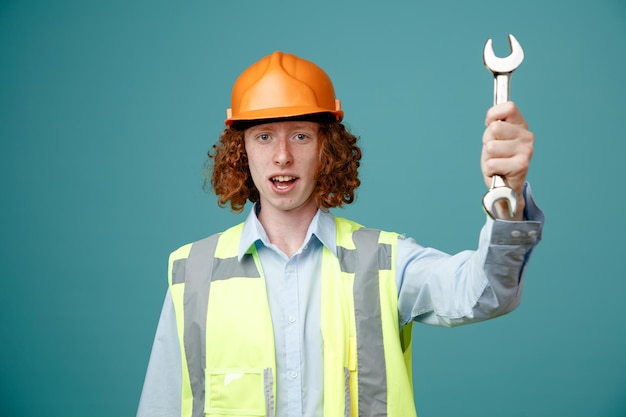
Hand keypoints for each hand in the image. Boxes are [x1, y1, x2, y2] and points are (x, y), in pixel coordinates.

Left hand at [481, 102, 533, 219]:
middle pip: (494, 128)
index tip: (490, 125)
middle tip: (495, 152)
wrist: (505, 186)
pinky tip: (498, 172)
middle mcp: (527, 136)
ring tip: (497, 162)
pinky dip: (489, 170)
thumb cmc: (498, 159)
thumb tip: (491, 121)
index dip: (493, 115)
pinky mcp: (521, 165)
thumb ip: (494, 125)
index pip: (508, 107)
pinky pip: (491, 163)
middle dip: (487, 141)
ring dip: (488, 157)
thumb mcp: (494, 138)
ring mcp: (526, 150)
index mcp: (521, 125)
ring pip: (490, 147)